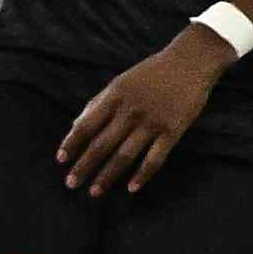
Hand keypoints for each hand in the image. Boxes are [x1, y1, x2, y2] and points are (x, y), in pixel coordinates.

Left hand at [59, 29, 233, 192]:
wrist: (191, 61)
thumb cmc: (152, 72)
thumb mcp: (121, 82)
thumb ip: (97, 103)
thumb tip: (75, 125)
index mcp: (114, 97)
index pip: (86, 125)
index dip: (71, 144)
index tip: (61, 161)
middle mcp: (130, 111)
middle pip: (101, 145)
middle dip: (84, 167)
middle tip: (71, 184)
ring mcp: (152, 122)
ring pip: (124, 156)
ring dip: (107, 176)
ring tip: (95, 192)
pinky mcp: (173, 131)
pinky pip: (155, 159)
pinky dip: (142, 175)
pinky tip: (131, 188)